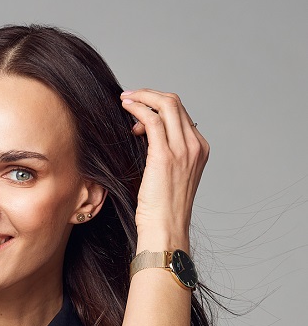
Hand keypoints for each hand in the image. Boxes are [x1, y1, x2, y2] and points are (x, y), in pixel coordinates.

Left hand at [120, 88, 209, 249]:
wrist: (166, 231)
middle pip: (175, 103)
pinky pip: (152, 119)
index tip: (139, 112)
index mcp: (200, 150)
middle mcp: (195, 146)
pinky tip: (126, 108)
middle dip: (150, 95)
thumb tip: (147, 135)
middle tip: (130, 97)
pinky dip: (138, 108)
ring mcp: (183, 150)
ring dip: (142, 97)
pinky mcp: (165, 156)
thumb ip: (166, 154)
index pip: (181, 114)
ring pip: (166, 105)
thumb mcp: (170, 177)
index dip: (158, 107)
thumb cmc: (163, 211)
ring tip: (125, 100)